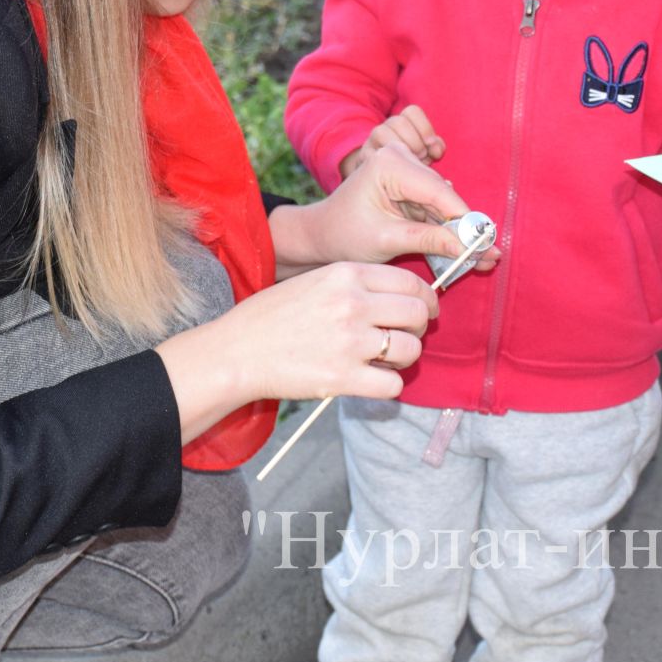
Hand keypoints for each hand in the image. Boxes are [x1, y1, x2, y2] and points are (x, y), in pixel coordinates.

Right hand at [156, 262, 435, 435]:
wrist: (235, 352)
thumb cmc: (270, 317)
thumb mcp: (312, 282)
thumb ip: (353, 285)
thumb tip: (398, 296)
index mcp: (344, 275)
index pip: (410, 283)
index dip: (425, 299)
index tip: (423, 311)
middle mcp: (352, 304)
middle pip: (417, 314)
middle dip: (418, 328)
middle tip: (404, 337)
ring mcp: (349, 342)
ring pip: (411, 351)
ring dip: (404, 359)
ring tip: (383, 361)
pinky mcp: (343, 379)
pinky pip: (393, 385)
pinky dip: (386, 386)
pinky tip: (369, 380)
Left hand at [272, 144, 502, 276]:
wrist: (321, 234)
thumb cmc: (343, 235)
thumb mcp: (386, 240)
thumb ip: (428, 239)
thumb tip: (472, 247)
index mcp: (390, 165)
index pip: (439, 192)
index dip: (466, 221)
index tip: (487, 246)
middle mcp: (401, 160)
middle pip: (446, 197)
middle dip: (467, 230)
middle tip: (490, 258)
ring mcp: (406, 172)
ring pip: (445, 205)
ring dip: (461, 234)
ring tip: (482, 262)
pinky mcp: (410, 187)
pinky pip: (436, 210)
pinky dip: (448, 232)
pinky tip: (467, 253)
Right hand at [338, 104, 444, 178]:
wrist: (380, 186)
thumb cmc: (409, 170)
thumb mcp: (426, 156)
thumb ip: (434, 148)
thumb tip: (437, 149)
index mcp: (403, 125)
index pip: (412, 112)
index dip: (425, 128)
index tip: (433, 148)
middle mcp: (385, 129)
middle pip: (398, 121)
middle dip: (414, 142)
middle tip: (421, 159)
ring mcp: (371, 141)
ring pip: (381, 131)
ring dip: (399, 150)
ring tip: (408, 167)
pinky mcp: (361, 156)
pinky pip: (369, 151)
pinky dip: (386, 163)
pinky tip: (396, 176)